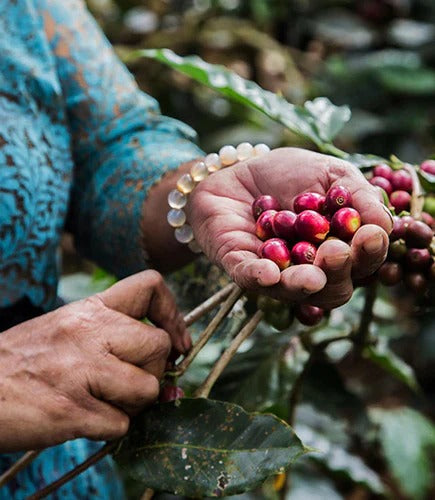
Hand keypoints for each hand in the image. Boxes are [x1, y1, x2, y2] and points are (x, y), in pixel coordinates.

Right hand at [0, 270, 188, 451]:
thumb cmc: (23, 361)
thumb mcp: (68, 331)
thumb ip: (116, 342)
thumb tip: (167, 373)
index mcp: (89, 309)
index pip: (150, 286)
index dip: (172, 314)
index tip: (175, 341)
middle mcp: (89, 332)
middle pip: (159, 346)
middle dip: (153, 371)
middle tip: (128, 381)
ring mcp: (82, 370)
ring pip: (148, 388)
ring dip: (134, 403)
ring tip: (106, 401)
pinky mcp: (72, 410)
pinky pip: (121, 424)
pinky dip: (110, 428)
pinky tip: (86, 419)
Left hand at [188, 148, 392, 308]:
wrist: (239, 168)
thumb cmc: (289, 173)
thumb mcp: (331, 174)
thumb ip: (359, 195)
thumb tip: (386, 224)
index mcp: (337, 249)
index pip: (361, 262)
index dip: (370, 253)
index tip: (371, 235)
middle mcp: (309, 268)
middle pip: (332, 288)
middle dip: (338, 272)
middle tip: (337, 251)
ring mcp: (274, 271)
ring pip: (292, 291)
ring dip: (303, 285)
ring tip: (313, 277)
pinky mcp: (239, 265)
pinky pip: (248, 278)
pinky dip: (259, 278)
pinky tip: (269, 274)